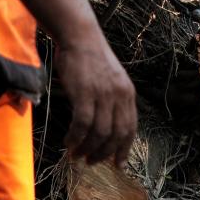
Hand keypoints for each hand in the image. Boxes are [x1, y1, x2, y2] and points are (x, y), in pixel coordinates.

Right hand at [54, 31, 137, 166]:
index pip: (130, 128)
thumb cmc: (90, 58)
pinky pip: (82, 124)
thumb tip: (106, 126)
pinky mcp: (85, 93)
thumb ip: (112, 100)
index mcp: (128, 93)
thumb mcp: (110, 79)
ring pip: (99, 132)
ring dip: (88, 148)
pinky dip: (75, 138)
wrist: (79, 36)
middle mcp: (119, 95)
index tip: (117, 163)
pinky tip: (68, 142)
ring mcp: (103, 94)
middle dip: (104, 153)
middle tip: (91, 161)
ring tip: (77, 155)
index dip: (124, 149)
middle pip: (116, 134)